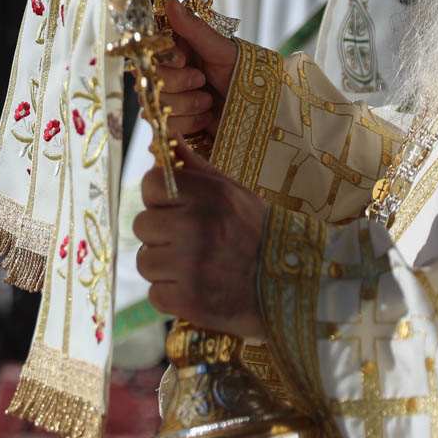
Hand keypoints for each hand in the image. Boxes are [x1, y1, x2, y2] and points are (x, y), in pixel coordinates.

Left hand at [132, 143, 267, 338]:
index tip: (175, 209)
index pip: (150, 185)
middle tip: (188, 242)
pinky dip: (172, 295)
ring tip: (194, 266)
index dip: (160, 199)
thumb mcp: (231, 191)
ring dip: (164, 267)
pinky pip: (156, 294)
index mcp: (206, 195)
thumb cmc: (257, 232)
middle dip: (160, 234)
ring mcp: (189, 266)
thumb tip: (164, 136)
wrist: (295, 282)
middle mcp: (194, 227)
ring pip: (145, 262)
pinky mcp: (188, 300)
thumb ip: (194, 167)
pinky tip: (197, 287)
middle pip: (142, 225)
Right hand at [152, 0, 238, 137]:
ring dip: (187, 105)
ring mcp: (171, 98)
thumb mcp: (221, 49)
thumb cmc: (243, 73)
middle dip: (179, 83)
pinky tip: (206, 116)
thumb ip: (193, 29)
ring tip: (209, 102)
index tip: (184, 59)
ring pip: (157, 104)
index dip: (165, 58)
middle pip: (150, 80)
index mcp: (176, 48)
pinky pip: (167, 126)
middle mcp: (169, 71)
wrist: (261, 109)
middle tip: (202, 80)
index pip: (150, 51)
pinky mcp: (175, 122)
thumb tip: (170, 1)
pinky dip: (190, 122)